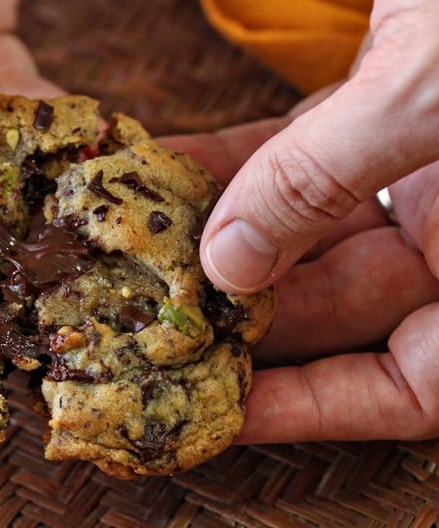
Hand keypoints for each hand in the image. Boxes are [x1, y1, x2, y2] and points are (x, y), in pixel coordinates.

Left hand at [162, 0, 438, 442]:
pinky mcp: (392, 110)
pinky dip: (245, 169)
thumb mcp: (433, 91)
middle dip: (244, 312)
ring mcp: (429, 171)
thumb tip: (227, 263)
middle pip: (340, 307)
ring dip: (227, 235)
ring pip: (311, 232)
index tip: (226, 412)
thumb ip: (323, 181)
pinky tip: (178, 174)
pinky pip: (306, 162)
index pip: (413, 385)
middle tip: (152, 320)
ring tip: (143, 248)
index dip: (319, 409)